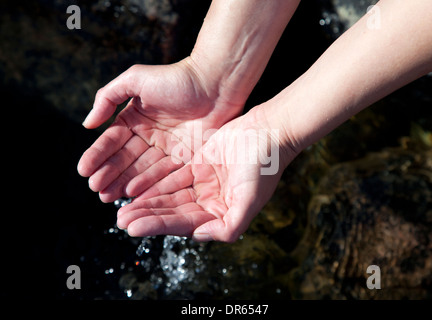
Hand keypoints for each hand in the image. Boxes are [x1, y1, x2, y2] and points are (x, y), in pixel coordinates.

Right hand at [77, 58, 243, 202]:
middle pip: (125, 160)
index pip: (112, 141)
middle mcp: (149, 137)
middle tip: (97, 190)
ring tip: (110, 197)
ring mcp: (167, 150)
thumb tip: (87, 125)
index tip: (83, 171)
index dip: (98, 156)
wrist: (215, 83)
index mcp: (135, 120)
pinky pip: (165, 176)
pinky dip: (150, 187)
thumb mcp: (136, 79)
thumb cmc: (176, 78)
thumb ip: (107, 97)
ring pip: (142, 171)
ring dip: (126, 185)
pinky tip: (135, 197)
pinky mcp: (186, 159)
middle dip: (109, 176)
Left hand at [116, 107, 289, 241]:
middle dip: (147, 217)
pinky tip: (136, 188)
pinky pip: (172, 177)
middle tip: (121, 220)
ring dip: (147, 202)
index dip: (158, 225)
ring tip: (122, 209)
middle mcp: (211, 202)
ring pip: (170, 196)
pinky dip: (155, 183)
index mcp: (222, 215)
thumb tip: (200, 236)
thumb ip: (230, 225)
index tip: (133, 227)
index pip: (184, 223)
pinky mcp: (198, 166)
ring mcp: (204, 185)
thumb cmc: (264, 166)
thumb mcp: (250, 199)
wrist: (268, 133)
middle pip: (173, 212)